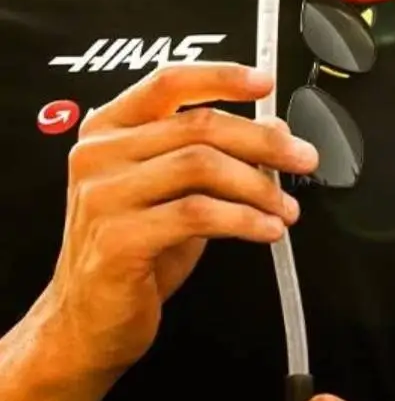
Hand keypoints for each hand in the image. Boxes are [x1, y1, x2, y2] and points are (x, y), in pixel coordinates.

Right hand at [42, 62, 318, 378]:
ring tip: (284, 206)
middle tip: (301, 157)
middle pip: (197, 126)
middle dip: (262, 141)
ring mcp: (104, 194)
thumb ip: (212, 154)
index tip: (264, 83)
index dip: (221, 78)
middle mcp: (100, 153)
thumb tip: (274, 129)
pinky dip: (243, 219)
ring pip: (201, 165)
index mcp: (108, 128)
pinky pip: (196, 214)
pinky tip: (266, 229)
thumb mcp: (174, 192)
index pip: (169, 83)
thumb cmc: (133, 253)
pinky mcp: (118, 238)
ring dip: (257, 185)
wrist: (87, 322)